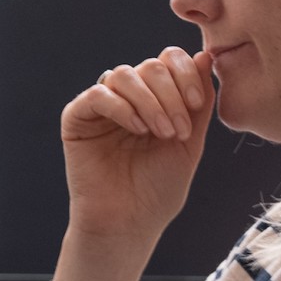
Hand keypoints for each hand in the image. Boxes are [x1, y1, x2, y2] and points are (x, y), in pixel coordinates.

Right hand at [60, 46, 213, 243]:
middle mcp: (127, 98)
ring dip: (150, 102)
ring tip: (161, 133)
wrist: (128, 224)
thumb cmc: (157, 190)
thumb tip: (204, 56)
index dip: (185, 74)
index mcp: (154, 100)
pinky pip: (98, 95)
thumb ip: (197, 102)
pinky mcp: (77, 119)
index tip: (196, 105)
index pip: (168, 62)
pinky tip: (137, 129)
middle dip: (170, 93)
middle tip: (178, 130)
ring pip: (124, 75)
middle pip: (149, 66)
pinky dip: (122, 107)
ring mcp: (101, 107)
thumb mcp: (188, 142)